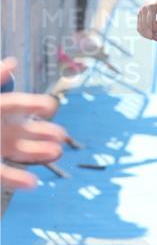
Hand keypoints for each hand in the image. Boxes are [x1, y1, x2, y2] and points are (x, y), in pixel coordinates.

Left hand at [0, 58, 67, 172]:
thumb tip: (11, 62)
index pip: (17, 105)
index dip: (34, 104)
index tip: (50, 106)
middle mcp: (0, 128)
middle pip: (25, 130)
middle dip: (46, 132)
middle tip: (63, 135)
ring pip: (21, 151)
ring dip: (40, 152)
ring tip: (57, 153)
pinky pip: (3, 175)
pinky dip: (17, 179)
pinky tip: (33, 182)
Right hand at [136, 0, 156, 42]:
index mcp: (150, 8)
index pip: (151, 23)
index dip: (156, 31)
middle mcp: (143, 10)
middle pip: (145, 27)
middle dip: (152, 36)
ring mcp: (140, 12)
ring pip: (140, 28)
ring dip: (148, 36)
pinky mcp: (139, 15)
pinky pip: (139, 26)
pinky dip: (144, 33)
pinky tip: (152, 36)